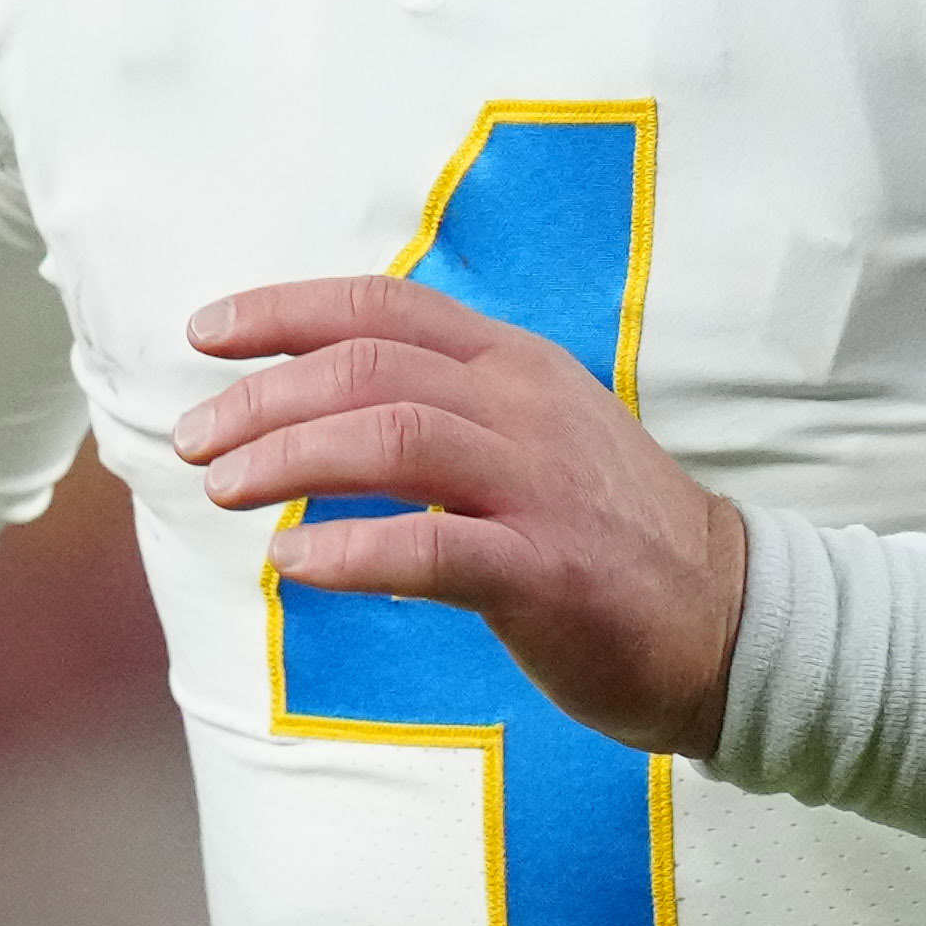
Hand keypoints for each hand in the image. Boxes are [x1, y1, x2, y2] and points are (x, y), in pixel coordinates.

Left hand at [172, 275, 748, 755]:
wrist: (731, 619)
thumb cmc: (610, 534)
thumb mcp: (536, 433)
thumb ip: (447, 406)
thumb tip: (320, 407)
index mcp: (516, 363)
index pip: (384, 306)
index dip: (284, 311)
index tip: (206, 334)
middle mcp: (525, 406)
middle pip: (368, 369)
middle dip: (262, 398)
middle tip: (194, 442)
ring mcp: (540, 486)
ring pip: (392, 438)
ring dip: (289, 458)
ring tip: (224, 490)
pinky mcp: (548, 571)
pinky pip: (434, 547)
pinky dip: (351, 549)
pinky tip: (294, 562)